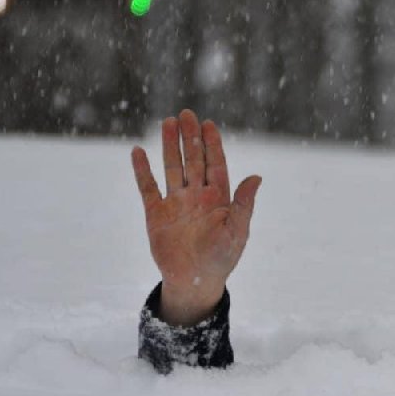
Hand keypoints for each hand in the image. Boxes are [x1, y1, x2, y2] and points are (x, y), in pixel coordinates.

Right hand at [131, 110, 261, 325]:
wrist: (194, 281)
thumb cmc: (221, 259)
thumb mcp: (237, 231)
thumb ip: (243, 204)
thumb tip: (257, 177)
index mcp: (218, 198)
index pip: (215, 164)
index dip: (212, 144)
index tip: (208, 124)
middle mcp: (197, 196)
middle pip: (193, 160)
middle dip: (190, 137)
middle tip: (186, 114)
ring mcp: (176, 203)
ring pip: (172, 168)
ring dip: (169, 146)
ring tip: (167, 122)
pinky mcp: (156, 214)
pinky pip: (148, 187)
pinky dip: (142, 170)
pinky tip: (138, 151)